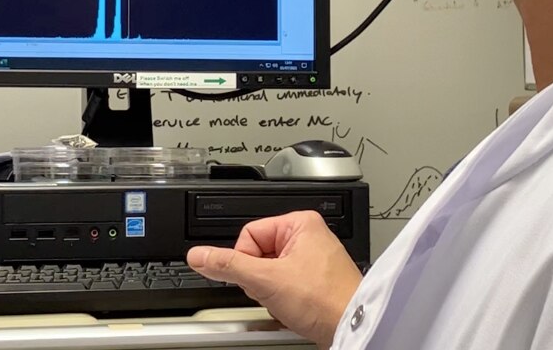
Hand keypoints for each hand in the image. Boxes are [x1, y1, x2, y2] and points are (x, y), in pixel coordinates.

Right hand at [187, 211, 361, 345]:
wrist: (353, 329)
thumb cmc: (325, 299)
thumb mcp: (266, 279)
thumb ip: (228, 265)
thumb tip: (199, 255)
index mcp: (299, 223)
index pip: (249, 234)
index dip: (245, 260)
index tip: (254, 277)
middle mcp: (309, 237)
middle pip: (258, 255)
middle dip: (259, 279)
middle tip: (273, 291)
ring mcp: (313, 261)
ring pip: (270, 274)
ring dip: (270, 292)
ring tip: (287, 302)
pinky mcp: (315, 283)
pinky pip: (285, 287)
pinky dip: (283, 301)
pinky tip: (294, 310)